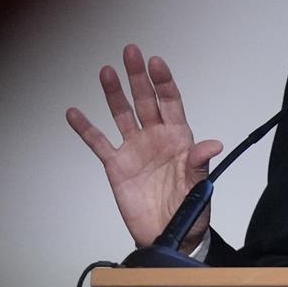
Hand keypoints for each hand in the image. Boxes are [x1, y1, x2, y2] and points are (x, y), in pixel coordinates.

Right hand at [66, 45, 222, 249]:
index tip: (155, 62)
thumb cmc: (190, 211)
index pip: (170, 102)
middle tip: (130, 51)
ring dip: (113, 93)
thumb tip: (213, 143)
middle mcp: (155, 138)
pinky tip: (74, 113)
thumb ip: (201, 163)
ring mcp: (135, 149)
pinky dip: (86, 128)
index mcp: (179, 138)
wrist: (169, 235)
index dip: (163, 82)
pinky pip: (98, 143)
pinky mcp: (116, 165)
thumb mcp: (200, 187)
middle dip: (137, 76)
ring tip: (105, 71)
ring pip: (121, 114)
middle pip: (144, 101)